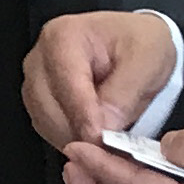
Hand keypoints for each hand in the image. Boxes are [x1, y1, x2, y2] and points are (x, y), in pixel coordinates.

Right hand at [23, 10, 177, 147]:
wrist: (138, 42)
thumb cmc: (140, 42)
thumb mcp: (146, 61)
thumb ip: (124, 94)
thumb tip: (105, 127)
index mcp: (63, 37)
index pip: (66, 85)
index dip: (85, 116)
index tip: (102, 138)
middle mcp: (41, 58)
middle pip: (50, 109)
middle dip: (82, 132)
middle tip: (113, 146)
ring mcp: (37, 81)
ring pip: (47, 124)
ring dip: (78, 138)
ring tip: (111, 139)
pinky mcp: (41, 102)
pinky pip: (50, 131)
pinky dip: (74, 139)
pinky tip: (98, 135)